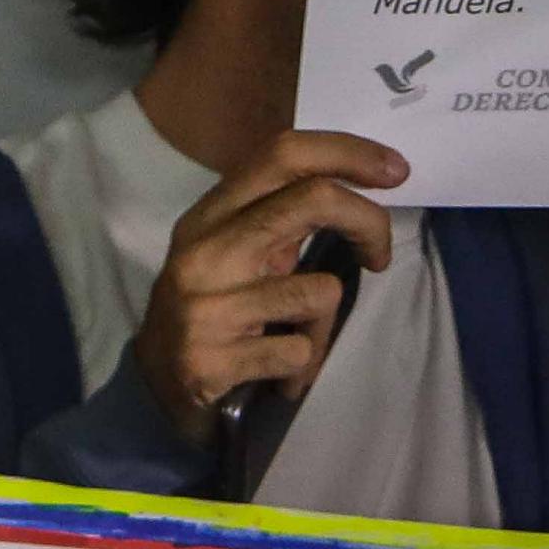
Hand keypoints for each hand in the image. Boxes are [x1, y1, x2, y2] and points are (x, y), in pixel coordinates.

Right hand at [127, 129, 403, 425]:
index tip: (395, 172)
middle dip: (368, 222)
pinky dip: (301, 366)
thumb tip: (360, 182)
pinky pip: (299, 351)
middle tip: (378, 255)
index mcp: (208, 216)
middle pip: (313, 199)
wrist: (153, 395)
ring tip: (294, 340)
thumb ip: (278, 216)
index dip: (349, 153)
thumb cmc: (212, 315)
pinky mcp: (211, 359)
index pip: (282, 154)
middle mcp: (203, 251)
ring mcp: (205, 307)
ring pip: (320, 291)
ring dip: (323, 324)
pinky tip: (274, 374)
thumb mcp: (233, 252)